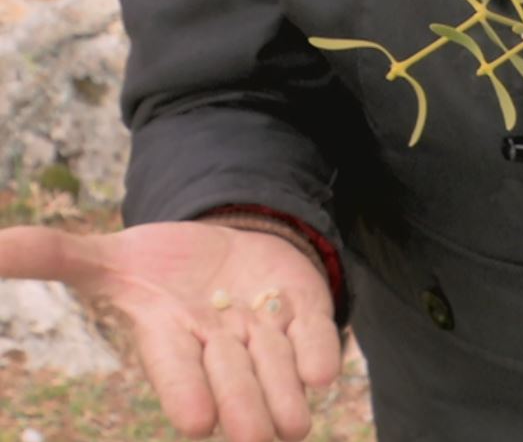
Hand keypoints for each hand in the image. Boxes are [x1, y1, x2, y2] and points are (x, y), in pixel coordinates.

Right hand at [0, 221, 340, 441]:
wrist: (226, 246)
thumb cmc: (158, 265)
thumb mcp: (107, 256)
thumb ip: (53, 255)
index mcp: (169, 337)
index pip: (175, 372)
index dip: (185, 393)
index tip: (195, 422)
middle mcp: (219, 345)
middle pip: (233, 382)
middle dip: (246, 408)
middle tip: (257, 436)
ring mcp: (264, 333)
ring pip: (277, 370)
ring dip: (285, 392)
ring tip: (294, 424)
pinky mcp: (304, 315)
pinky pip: (316, 338)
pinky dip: (319, 353)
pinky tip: (322, 374)